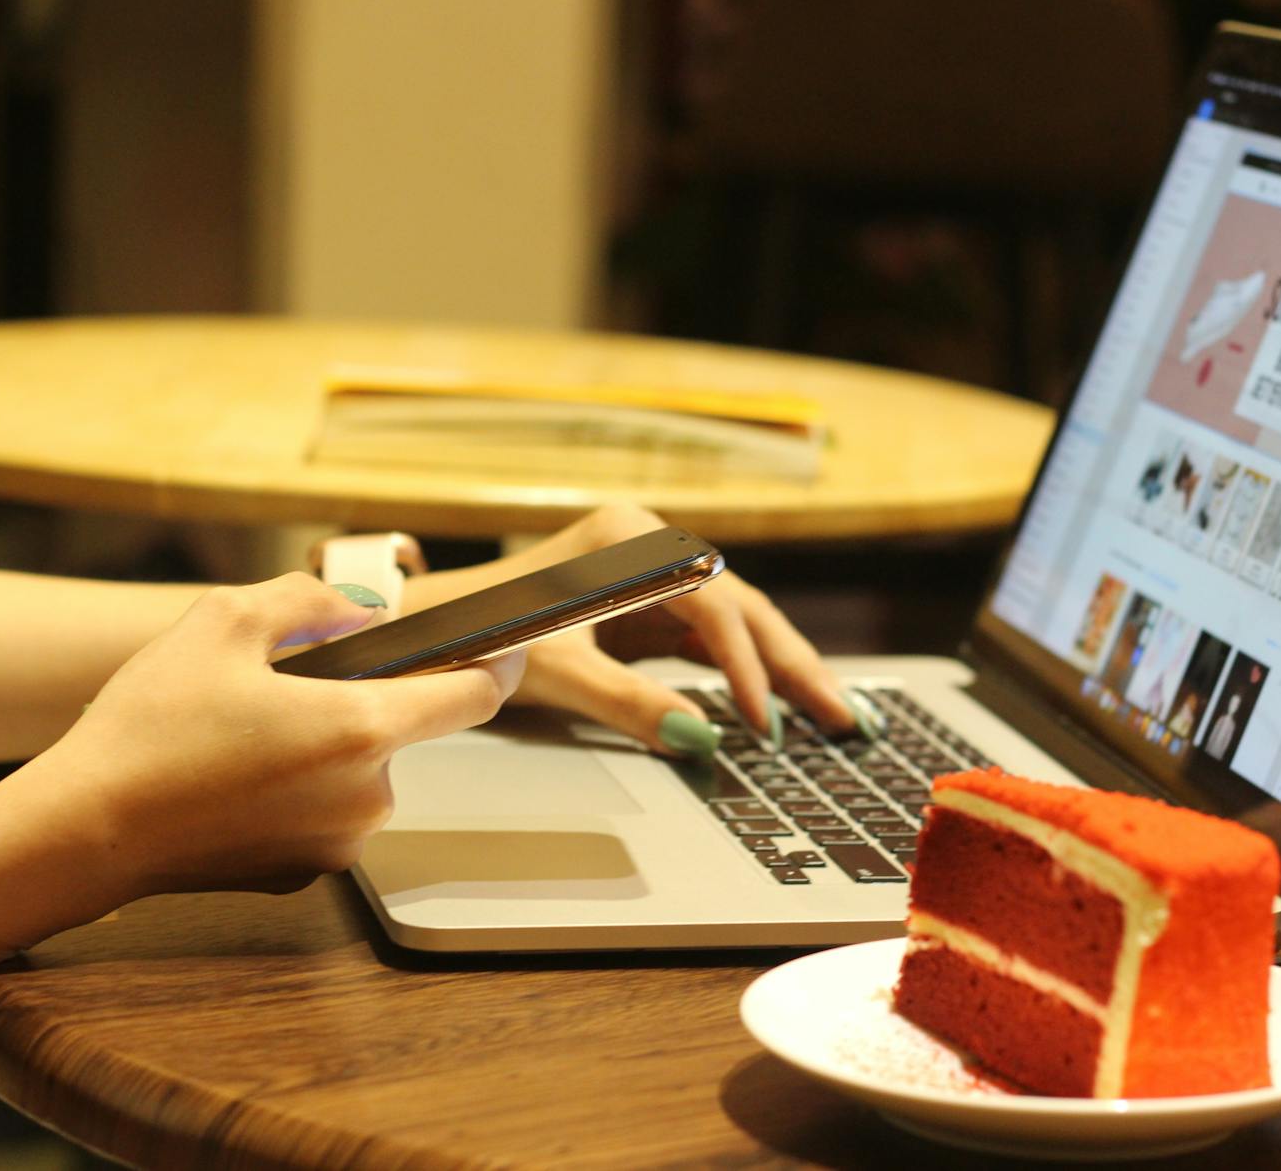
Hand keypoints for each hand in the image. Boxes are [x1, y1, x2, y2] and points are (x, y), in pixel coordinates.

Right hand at [7, 573, 523, 899]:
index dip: (497, 665)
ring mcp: (337, 843)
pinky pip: (323, 811)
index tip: (502, 645)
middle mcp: (366, 797)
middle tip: (286, 683)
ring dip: (326, 745)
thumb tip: (361, 611)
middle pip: (401, 731)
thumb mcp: (223, 621)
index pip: (474, 697)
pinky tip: (234, 775)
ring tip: (244, 731)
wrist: (84, 830)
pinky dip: (297, 787)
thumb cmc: (150, 726)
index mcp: (361, 729)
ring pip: (359, 772)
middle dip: (362, 699)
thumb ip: (311, 601)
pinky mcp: (302, 874)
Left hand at [400, 506, 863, 757]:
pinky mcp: (648, 604)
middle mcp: (651, 544)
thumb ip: (630, 704)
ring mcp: (654, 572)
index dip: (746, 668)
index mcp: (631, 540)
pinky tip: (780, 708)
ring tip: (834, 716)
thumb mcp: (556, 672)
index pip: (712, 605)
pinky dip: (743, 674)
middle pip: (742, 607)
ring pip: (736, 623)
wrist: (433, 628)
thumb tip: (703, 741)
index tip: (765, 725)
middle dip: (795, 666)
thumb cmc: (482, 636)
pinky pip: (710, 639)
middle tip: (847, 720)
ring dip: (780, 671)